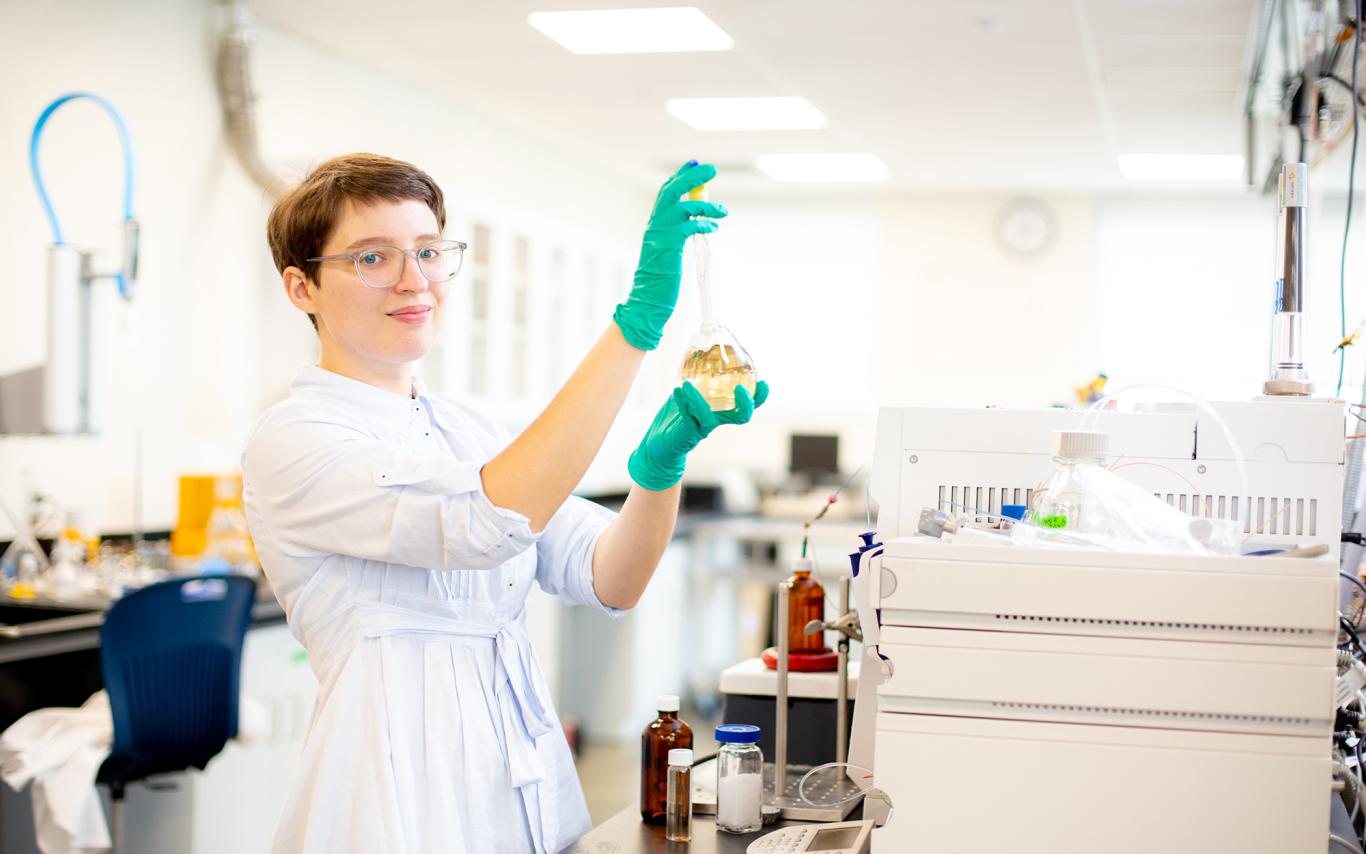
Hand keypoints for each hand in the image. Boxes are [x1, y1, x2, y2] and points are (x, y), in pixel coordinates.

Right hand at [612, 161, 727, 350]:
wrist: (646, 301)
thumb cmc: (659, 279)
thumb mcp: (667, 250)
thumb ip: (676, 234)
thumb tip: (692, 221)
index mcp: (655, 224)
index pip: (667, 191)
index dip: (681, 175)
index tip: (695, 164)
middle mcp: (656, 225)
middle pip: (673, 190)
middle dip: (693, 177)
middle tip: (711, 169)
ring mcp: (660, 235)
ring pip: (683, 205)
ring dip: (706, 204)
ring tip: (722, 210)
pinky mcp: (668, 247)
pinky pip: (688, 226)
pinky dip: (703, 224)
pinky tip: (713, 228)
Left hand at [627, 381, 768, 490]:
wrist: (659, 444)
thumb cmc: (677, 418)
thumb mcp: (687, 394)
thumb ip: (693, 378)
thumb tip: (698, 350)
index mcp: (721, 411)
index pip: (746, 405)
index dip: (758, 397)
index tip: (763, 383)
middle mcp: (716, 420)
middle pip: (740, 417)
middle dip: (746, 404)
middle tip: (741, 389)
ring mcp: (702, 429)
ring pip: (709, 418)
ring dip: (698, 400)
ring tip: (687, 385)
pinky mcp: (687, 435)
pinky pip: (687, 420)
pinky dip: (682, 404)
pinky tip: (677, 391)